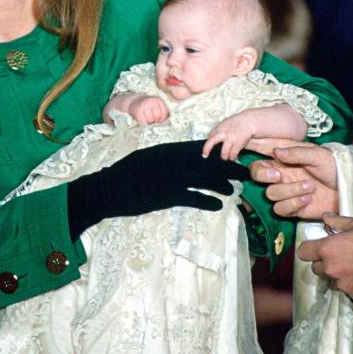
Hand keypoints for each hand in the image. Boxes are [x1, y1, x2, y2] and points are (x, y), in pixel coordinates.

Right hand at [65, 140, 246, 238]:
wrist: (109, 187)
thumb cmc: (126, 174)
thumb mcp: (149, 158)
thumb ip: (167, 157)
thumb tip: (183, 157)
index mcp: (170, 150)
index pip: (201, 148)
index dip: (220, 151)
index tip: (233, 153)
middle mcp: (174, 160)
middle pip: (209, 162)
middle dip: (228, 167)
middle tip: (244, 172)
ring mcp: (172, 177)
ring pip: (206, 178)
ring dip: (222, 184)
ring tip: (233, 190)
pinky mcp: (168, 194)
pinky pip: (194, 197)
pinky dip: (208, 201)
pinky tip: (218, 205)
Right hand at [131, 95, 168, 123]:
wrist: (135, 101)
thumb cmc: (148, 106)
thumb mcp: (157, 105)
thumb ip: (162, 111)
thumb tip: (164, 122)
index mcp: (158, 100)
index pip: (165, 112)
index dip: (163, 118)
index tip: (160, 120)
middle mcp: (151, 101)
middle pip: (158, 116)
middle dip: (156, 120)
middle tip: (153, 120)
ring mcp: (144, 105)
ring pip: (150, 120)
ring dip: (149, 122)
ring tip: (148, 119)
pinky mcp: (137, 111)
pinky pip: (143, 122)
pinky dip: (143, 123)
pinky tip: (143, 120)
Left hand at [203, 111, 255, 159]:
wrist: (248, 121)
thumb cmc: (235, 123)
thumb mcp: (224, 124)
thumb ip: (217, 131)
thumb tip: (209, 140)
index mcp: (219, 128)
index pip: (209, 138)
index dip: (206, 146)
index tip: (205, 153)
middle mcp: (223, 133)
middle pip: (211, 143)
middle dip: (207, 150)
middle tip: (206, 156)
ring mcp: (231, 139)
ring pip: (224, 154)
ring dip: (225, 157)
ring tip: (226, 157)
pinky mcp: (238, 144)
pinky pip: (233, 155)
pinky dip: (232, 157)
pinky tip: (233, 156)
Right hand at [249, 143, 337, 218]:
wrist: (346, 188)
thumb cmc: (334, 166)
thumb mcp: (318, 155)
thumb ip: (296, 153)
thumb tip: (276, 151)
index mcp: (284, 157)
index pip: (261, 153)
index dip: (254, 152)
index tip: (261, 154)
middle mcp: (281, 174)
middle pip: (257, 175)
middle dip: (263, 175)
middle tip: (278, 175)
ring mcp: (285, 190)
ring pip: (270, 194)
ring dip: (289, 191)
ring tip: (309, 186)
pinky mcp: (291, 207)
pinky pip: (280, 209)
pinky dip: (293, 204)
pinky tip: (308, 198)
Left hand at [296, 212, 352, 302]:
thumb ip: (338, 221)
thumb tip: (325, 217)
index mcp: (327, 249)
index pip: (303, 252)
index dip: (309, 248)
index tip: (317, 246)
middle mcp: (330, 269)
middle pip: (316, 267)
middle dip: (324, 261)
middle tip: (340, 254)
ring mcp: (342, 284)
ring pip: (332, 279)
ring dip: (338, 273)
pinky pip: (347, 289)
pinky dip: (352, 283)